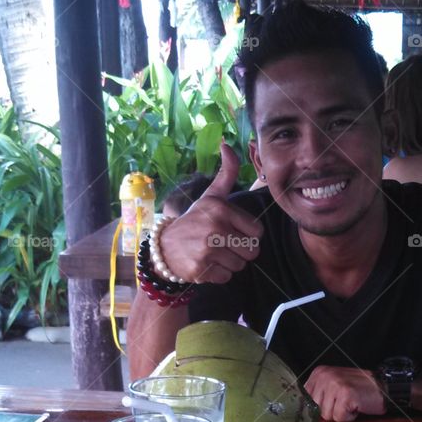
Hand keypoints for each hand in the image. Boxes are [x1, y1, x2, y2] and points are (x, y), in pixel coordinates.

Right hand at [159, 144, 263, 284]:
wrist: (164, 247)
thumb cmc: (194, 221)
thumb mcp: (211, 197)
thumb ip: (226, 174)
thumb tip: (227, 144)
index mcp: (221, 209)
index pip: (258, 232)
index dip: (247, 235)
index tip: (231, 231)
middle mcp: (214, 228)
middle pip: (252, 251)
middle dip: (241, 251)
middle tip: (222, 245)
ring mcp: (206, 250)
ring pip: (240, 265)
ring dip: (230, 263)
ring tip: (213, 253)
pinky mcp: (201, 269)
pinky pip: (226, 277)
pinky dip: (218, 274)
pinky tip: (205, 263)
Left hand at [303, 366, 385, 421]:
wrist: (384, 387)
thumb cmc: (360, 389)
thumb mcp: (334, 384)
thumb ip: (318, 393)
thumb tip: (303, 409)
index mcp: (319, 372)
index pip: (306, 399)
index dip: (319, 406)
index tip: (332, 403)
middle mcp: (324, 376)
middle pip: (316, 409)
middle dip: (331, 411)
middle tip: (345, 402)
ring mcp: (334, 384)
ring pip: (327, 415)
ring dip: (341, 414)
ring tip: (351, 403)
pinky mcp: (345, 395)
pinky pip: (339, 418)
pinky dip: (349, 416)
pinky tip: (356, 406)